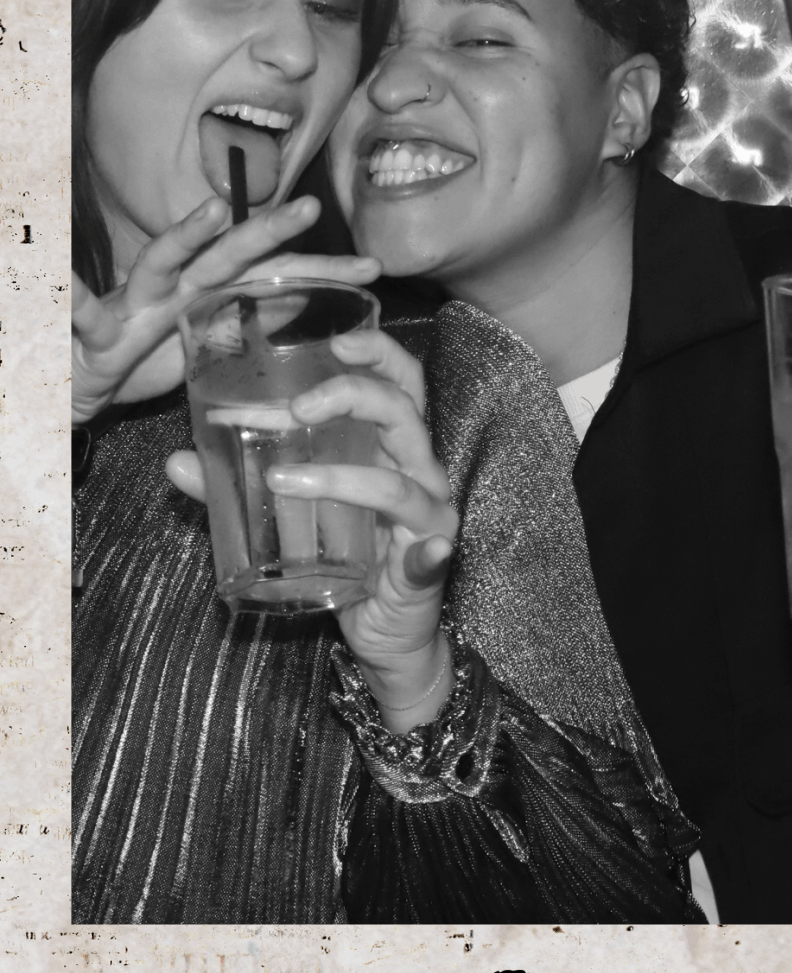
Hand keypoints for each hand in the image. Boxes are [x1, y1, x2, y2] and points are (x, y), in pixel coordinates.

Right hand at [73, 194, 377, 422]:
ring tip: (211, 213)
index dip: (321, 268)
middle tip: (310, 209)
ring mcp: (138, 304)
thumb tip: (309, 296)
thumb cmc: (153, 353)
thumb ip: (257, 314)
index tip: (372, 267)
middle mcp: (179, 286)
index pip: (274, 272)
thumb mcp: (215, 337)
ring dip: (184, 235)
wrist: (89, 377)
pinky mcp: (99, 332)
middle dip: (266, 229)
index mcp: (212, 290)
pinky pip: (89, 317)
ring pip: (159, 261)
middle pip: (225, 252)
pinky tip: (81, 300)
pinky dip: (82, 305)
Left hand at [166, 327, 458, 729]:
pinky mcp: (430, 564)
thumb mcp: (287, 516)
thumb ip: (237, 486)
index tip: (332, 340)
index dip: (373, 352)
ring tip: (281, 481)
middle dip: (352, 395)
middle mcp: (417, 469)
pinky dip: (429, 552)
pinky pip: (431, 553)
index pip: (394, 381)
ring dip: (340, 479)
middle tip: (296, 407)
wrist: (383, 632)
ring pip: (397, 482)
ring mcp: (428, 516)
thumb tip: (178, 461)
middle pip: (402, 411)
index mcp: (388, 445)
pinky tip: (426, 550)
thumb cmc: (343, 559)